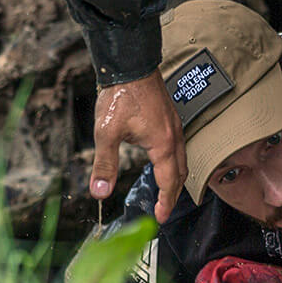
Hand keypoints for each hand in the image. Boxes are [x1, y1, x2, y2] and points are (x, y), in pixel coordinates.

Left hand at [90, 75, 186, 222]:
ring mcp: (174, 126)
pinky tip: (161, 162)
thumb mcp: (106, 134)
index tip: (160, 217)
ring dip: (175, 179)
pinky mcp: (170, 118)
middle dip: (173, 194)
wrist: (131, 65)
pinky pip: (178, 147)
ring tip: (165, 191)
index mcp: (162, 144)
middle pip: (181, 173)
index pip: (169, 181)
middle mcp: (173, 136)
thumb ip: (104, 165)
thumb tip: (100, 192)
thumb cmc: (120, 96)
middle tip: (163, 209)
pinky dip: (173, 163)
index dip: (165, 202)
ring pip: (181, 159)